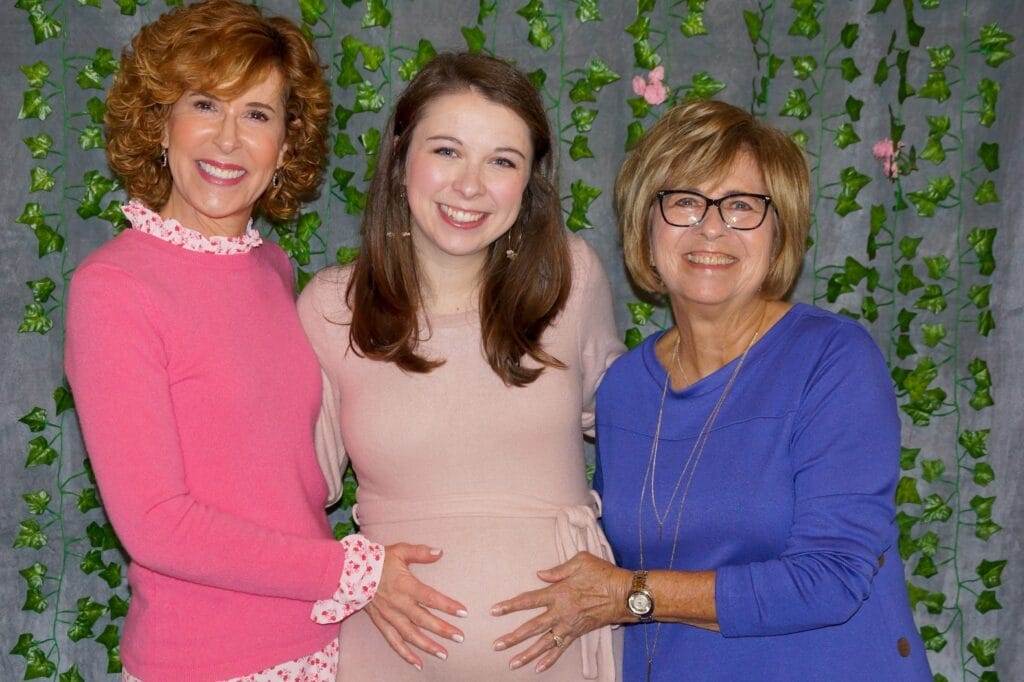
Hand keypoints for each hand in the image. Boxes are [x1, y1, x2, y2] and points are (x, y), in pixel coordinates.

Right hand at [365, 543, 466, 669]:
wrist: (351, 572)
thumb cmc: (378, 560)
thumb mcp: (400, 551)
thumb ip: (420, 552)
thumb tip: (440, 552)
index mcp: (405, 585)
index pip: (429, 597)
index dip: (447, 605)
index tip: (463, 612)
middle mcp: (398, 603)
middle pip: (423, 619)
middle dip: (442, 629)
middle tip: (459, 637)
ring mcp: (389, 615)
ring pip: (410, 634)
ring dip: (427, 645)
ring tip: (444, 654)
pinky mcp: (381, 623)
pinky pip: (393, 641)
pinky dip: (405, 654)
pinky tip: (418, 663)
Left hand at [490, 551, 630, 672]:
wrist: (624, 594)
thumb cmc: (603, 574)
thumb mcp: (580, 561)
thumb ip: (558, 569)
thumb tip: (540, 574)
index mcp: (558, 593)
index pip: (528, 600)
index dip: (510, 606)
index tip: (494, 611)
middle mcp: (560, 612)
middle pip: (531, 627)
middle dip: (512, 637)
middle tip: (497, 645)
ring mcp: (569, 626)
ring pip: (544, 643)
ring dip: (527, 654)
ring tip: (512, 663)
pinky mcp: (578, 634)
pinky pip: (561, 649)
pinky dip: (550, 659)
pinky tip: (538, 667)